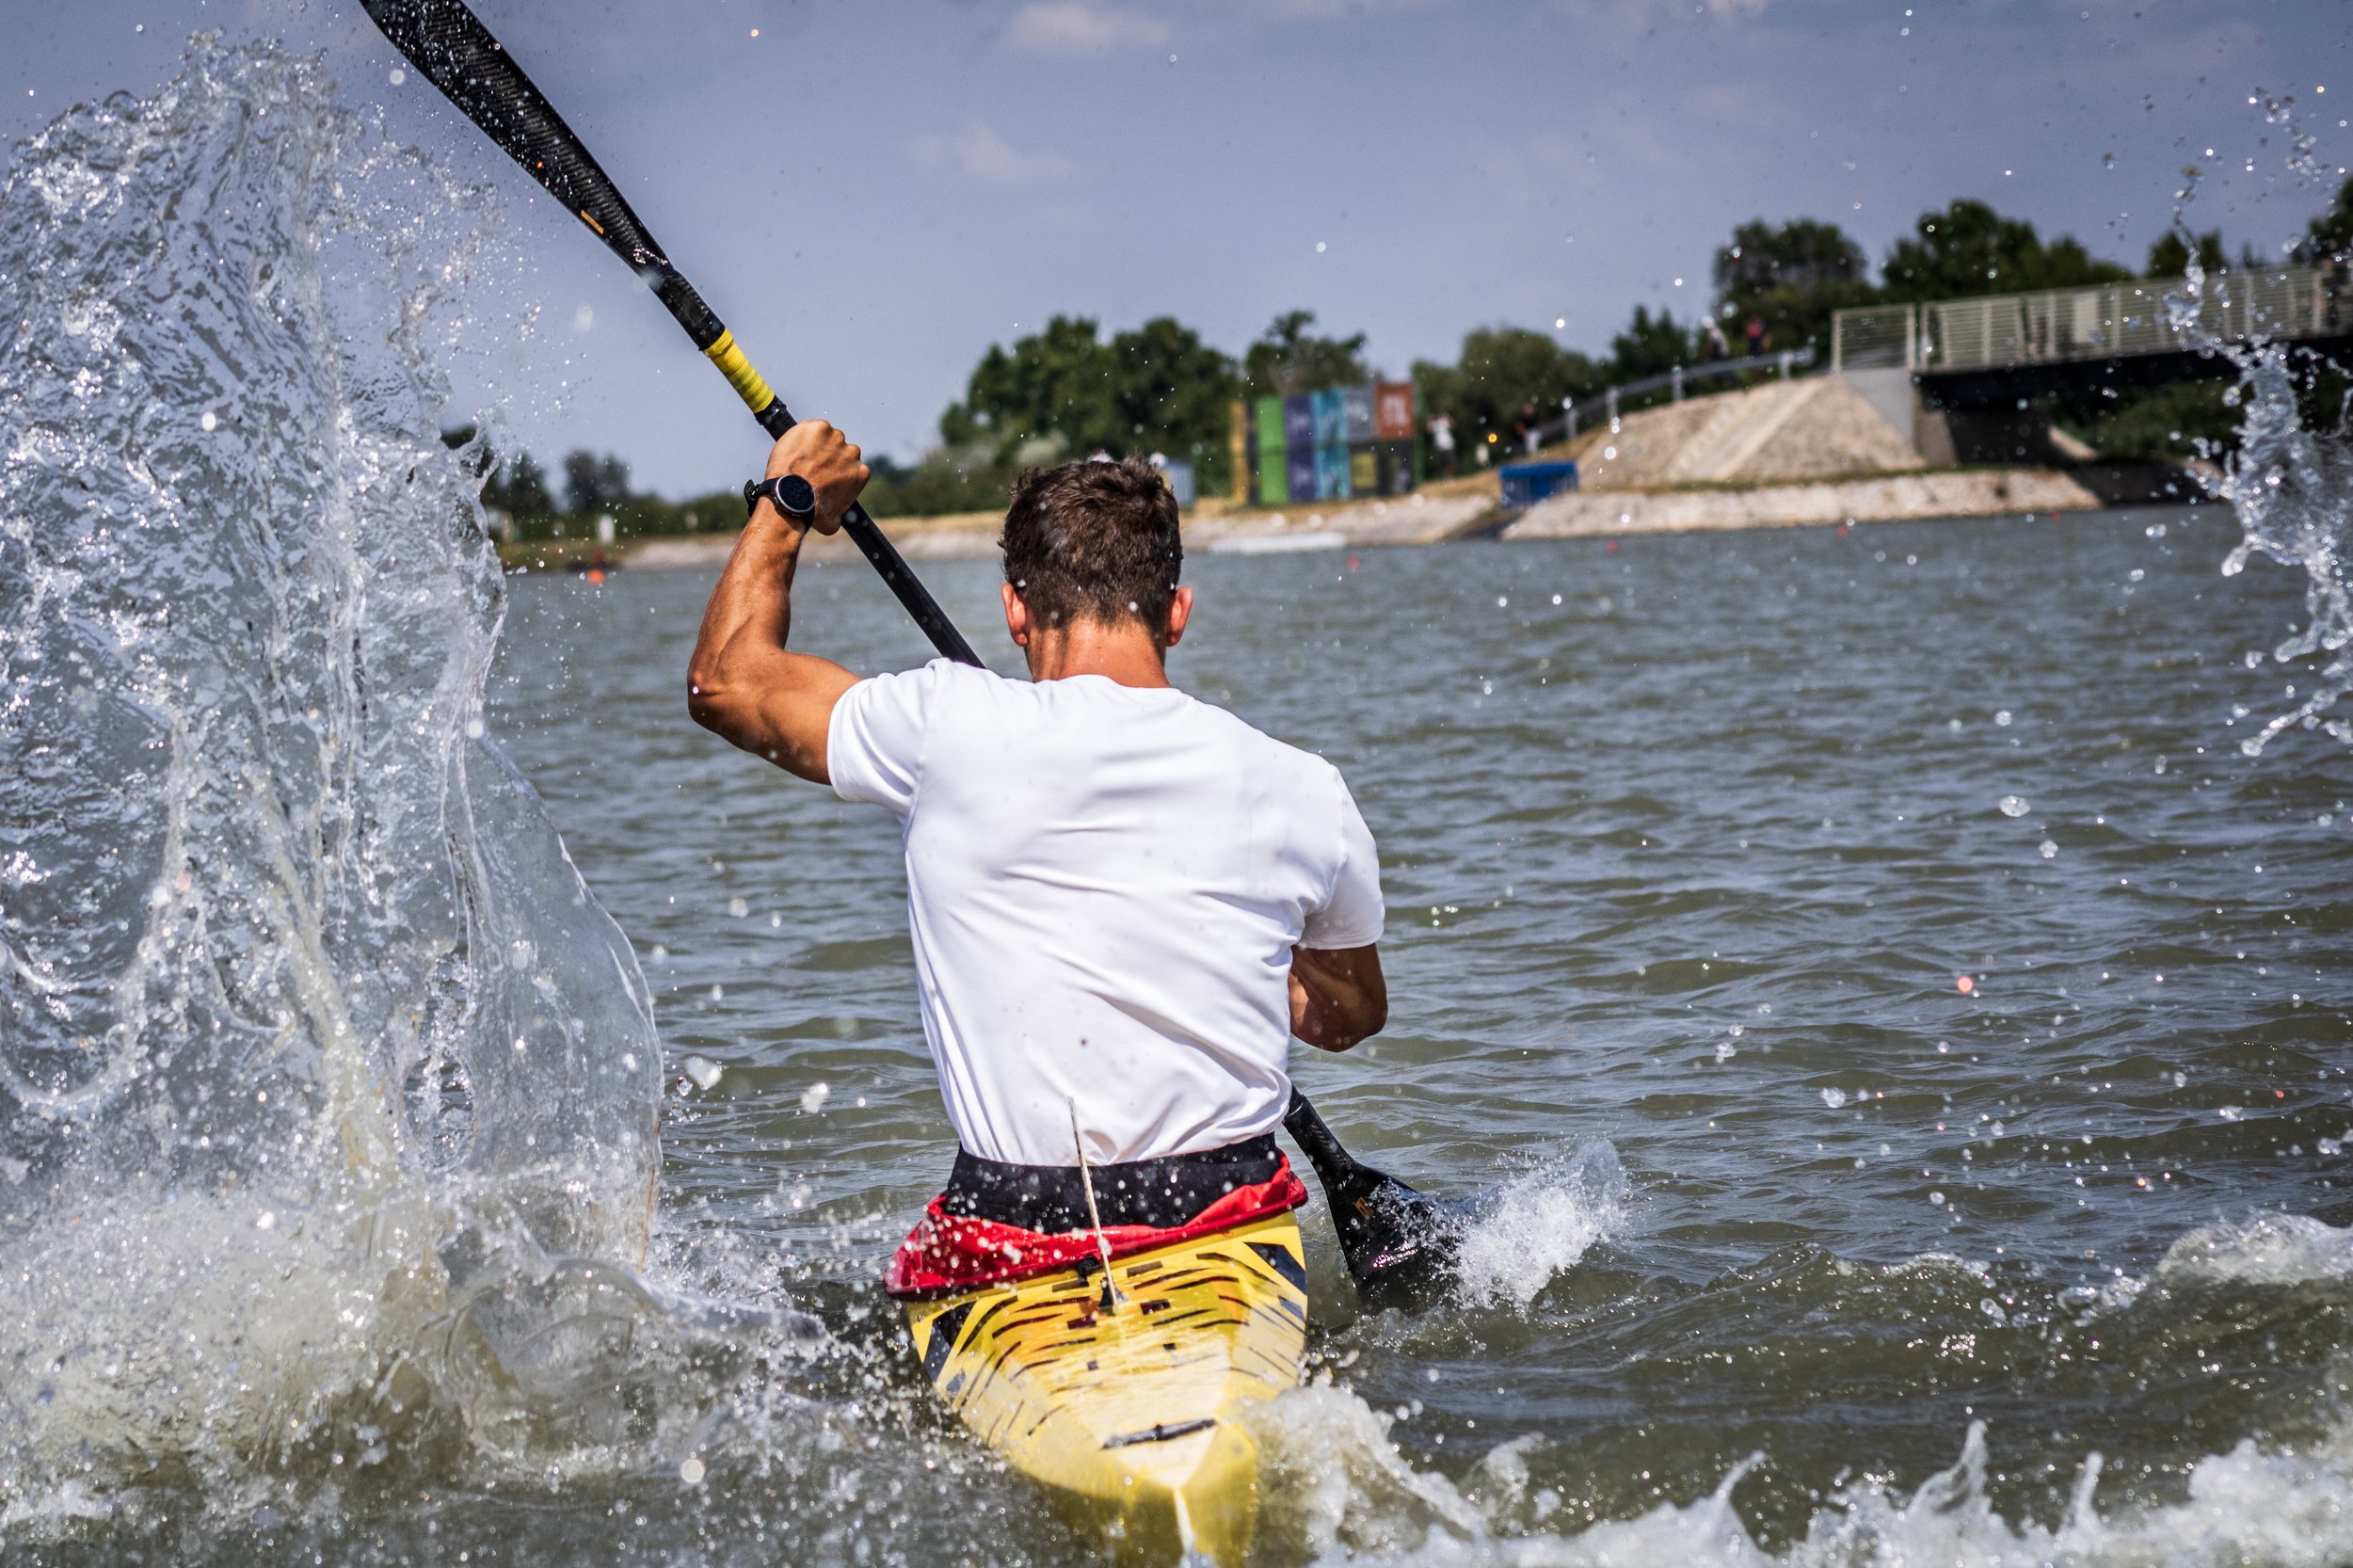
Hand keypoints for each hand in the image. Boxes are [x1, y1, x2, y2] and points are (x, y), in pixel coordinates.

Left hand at [761, 419, 867, 534]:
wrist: (790, 496)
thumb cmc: (811, 511)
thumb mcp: (832, 521)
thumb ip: (839, 512)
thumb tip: (838, 517)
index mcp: (861, 472)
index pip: (851, 466)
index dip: (836, 469)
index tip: (824, 474)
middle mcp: (853, 452)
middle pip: (840, 449)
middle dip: (828, 456)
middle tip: (810, 466)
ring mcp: (836, 437)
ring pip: (826, 437)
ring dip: (816, 444)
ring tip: (799, 458)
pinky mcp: (818, 427)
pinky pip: (812, 427)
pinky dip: (804, 434)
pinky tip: (795, 448)